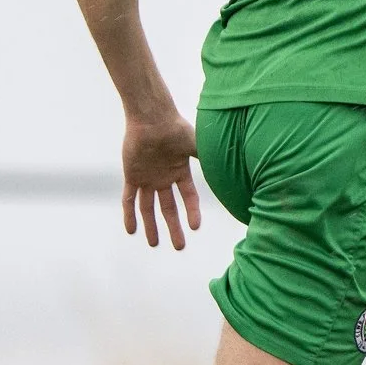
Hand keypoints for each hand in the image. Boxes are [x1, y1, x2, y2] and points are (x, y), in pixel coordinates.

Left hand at [119, 111, 202, 248]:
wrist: (151, 118)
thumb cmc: (175, 128)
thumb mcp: (197, 146)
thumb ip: (212, 159)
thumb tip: (236, 170)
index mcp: (180, 171)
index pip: (189, 197)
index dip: (192, 213)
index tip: (196, 228)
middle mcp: (164, 177)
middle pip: (169, 208)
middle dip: (174, 227)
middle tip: (179, 246)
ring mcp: (147, 177)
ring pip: (148, 208)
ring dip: (151, 226)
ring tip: (153, 244)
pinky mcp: (132, 176)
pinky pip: (129, 199)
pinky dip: (129, 214)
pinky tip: (131, 230)